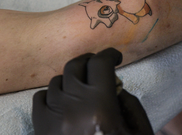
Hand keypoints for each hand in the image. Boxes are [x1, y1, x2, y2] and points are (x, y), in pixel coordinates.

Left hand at [32, 48, 153, 134]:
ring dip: (73, 79)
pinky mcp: (40, 130)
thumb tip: (115, 86)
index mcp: (101, 107)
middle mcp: (73, 108)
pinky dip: (53, 95)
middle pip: (75, 66)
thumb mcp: (140, 132)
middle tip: (99, 66)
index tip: (116, 57)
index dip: (110, 54)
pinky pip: (40, 99)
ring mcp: (53, 119)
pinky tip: (64, 102)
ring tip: (83, 87)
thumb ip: (130, 103)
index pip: (101, 64)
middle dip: (90, 61)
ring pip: (57, 81)